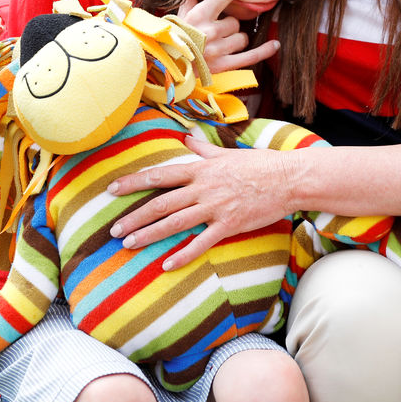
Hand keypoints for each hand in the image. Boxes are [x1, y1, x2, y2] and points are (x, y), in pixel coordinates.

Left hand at [108, 136, 294, 269]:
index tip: (112, 190)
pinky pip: (202, 242)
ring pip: (175, 223)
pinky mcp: (229, 225)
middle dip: (134, 216)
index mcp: (201, 169)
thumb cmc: (259, 164)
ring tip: (129, 244)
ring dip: (149, 234)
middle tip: (113, 229)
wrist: (288, 178)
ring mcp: (216, 207)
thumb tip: (187, 138)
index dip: (134, 182)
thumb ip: (203, 149)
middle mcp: (204, 188)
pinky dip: (184, 254)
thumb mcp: (228, 153)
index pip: (160, 175)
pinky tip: (167, 264)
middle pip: (161, 203)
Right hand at [179, 0, 278, 72]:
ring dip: (235, 40)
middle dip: (228, 27)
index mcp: (200, 14)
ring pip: (242, 38)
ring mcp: (217, 50)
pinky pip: (250, 56)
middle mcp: (209, 31)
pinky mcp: (223, 66)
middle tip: (214, 33)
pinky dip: (264, 51)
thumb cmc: (176, 38)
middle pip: (235, 22)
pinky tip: (275, 44)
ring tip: (218, 45)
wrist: (169, 66)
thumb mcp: (180, 14)